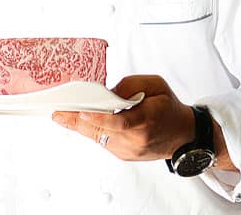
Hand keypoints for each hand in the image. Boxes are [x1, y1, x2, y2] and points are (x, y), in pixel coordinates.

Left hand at [52, 75, 193, 160]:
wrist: (182, 134)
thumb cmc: (168, 106)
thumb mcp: (155, 84)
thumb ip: (131, 85)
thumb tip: (108, 92)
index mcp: (146, 120)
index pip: (118, 121)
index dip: (98, 117)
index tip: (81, 110)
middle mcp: (136, 139)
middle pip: (101, 130)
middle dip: (77, 120)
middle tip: (57, 113)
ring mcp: (129, 150)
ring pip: (98, 137)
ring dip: (81, 124)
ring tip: (63, 114)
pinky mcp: (124, 155)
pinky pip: (102, 140)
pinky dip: (92, 129)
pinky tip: (82, 119)